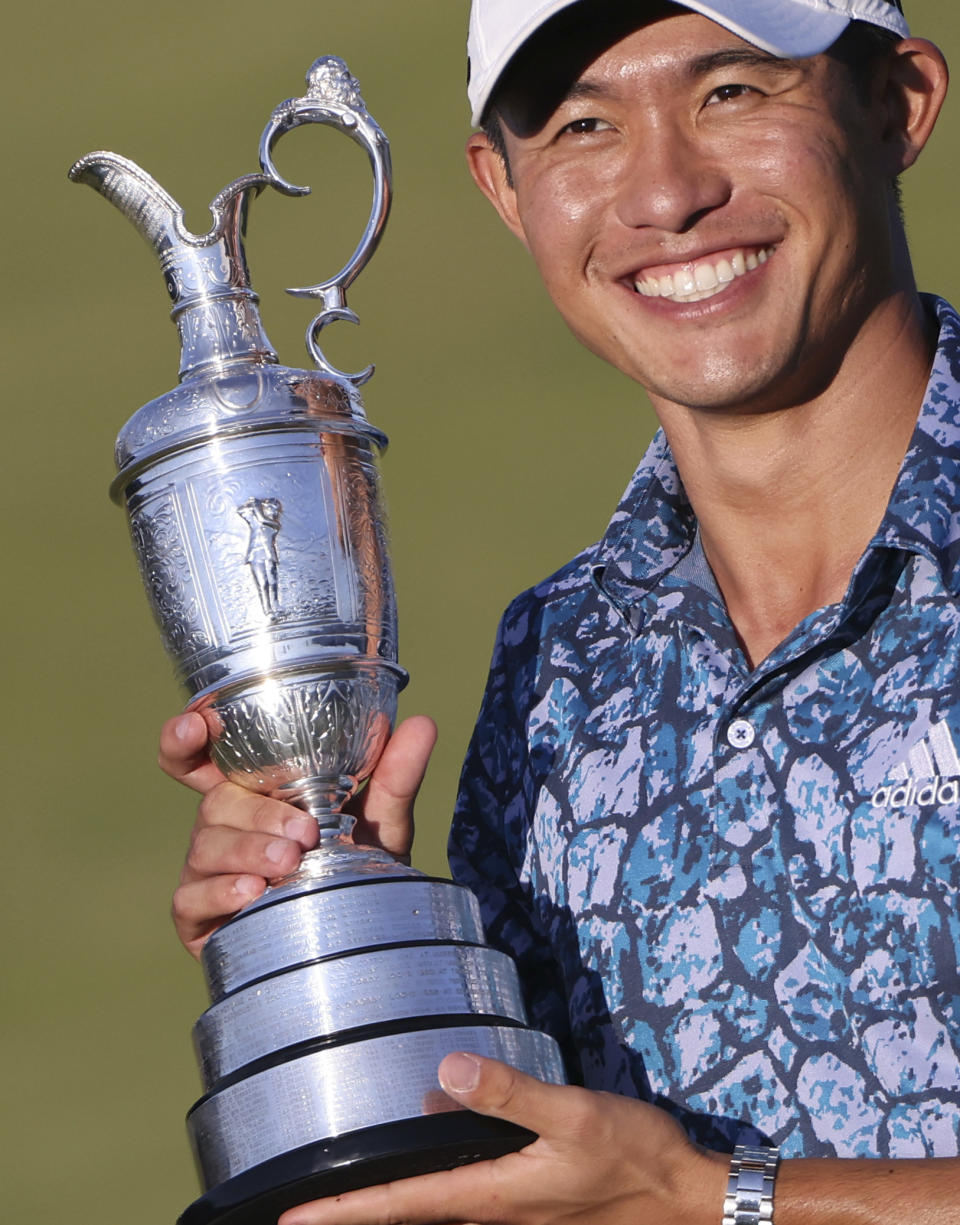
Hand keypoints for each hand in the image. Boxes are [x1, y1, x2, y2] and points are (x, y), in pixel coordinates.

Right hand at [160, 712, 436, 958]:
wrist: (360, 942)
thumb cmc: (357, 871)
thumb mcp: (380, 821)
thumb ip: (395, 774)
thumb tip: (423, 724)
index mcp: (255, 793)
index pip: (199, 757)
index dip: (184, 739)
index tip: (196, 727)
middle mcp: (224, 826)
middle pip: (216, 802)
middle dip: (257, 814)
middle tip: (304, 833)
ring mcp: (206, 871)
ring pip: (206, 845)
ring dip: (248, 851)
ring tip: (288, 863)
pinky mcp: (198, 917)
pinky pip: (192, 897)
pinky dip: (222, 891)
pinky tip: (252, 894)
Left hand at [277, 1054, 726, 1224]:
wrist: (687, 1200)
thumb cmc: (633, 1160)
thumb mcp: (574, 1117)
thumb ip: (511, 1096)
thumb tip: (447, 1070)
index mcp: (493, 1196)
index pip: (399, 1204)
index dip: (341, 1210)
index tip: (288, 1217)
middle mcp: (494, 1210)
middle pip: (407, 1210)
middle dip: (353, 1207)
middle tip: (299, 1204)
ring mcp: (513, 1208)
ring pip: (435, 1202)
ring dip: (390, 1194)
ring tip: (348, 1177)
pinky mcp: (532, 1197)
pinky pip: (465, 1189)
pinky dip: (433, 1176)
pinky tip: (431, 1140)